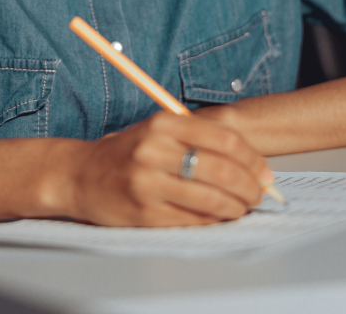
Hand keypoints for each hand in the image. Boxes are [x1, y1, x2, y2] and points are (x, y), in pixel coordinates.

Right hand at [58, 111, 273, 226]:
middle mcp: (154, 151)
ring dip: (236, 208)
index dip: (253, 160)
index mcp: (164, 124)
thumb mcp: (159, 131)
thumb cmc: (128, 153)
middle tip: (259, 195)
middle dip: (250, 187)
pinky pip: (192, 221)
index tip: (265, 174)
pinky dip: (213, 221)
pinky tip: (218, 218)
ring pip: (211, 199)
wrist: (80, 174)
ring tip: (241, 208)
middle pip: (222, 171)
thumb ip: (200, 140)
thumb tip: (250, 164)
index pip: (225, 140)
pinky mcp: (144, 213)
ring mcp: (148, 183)